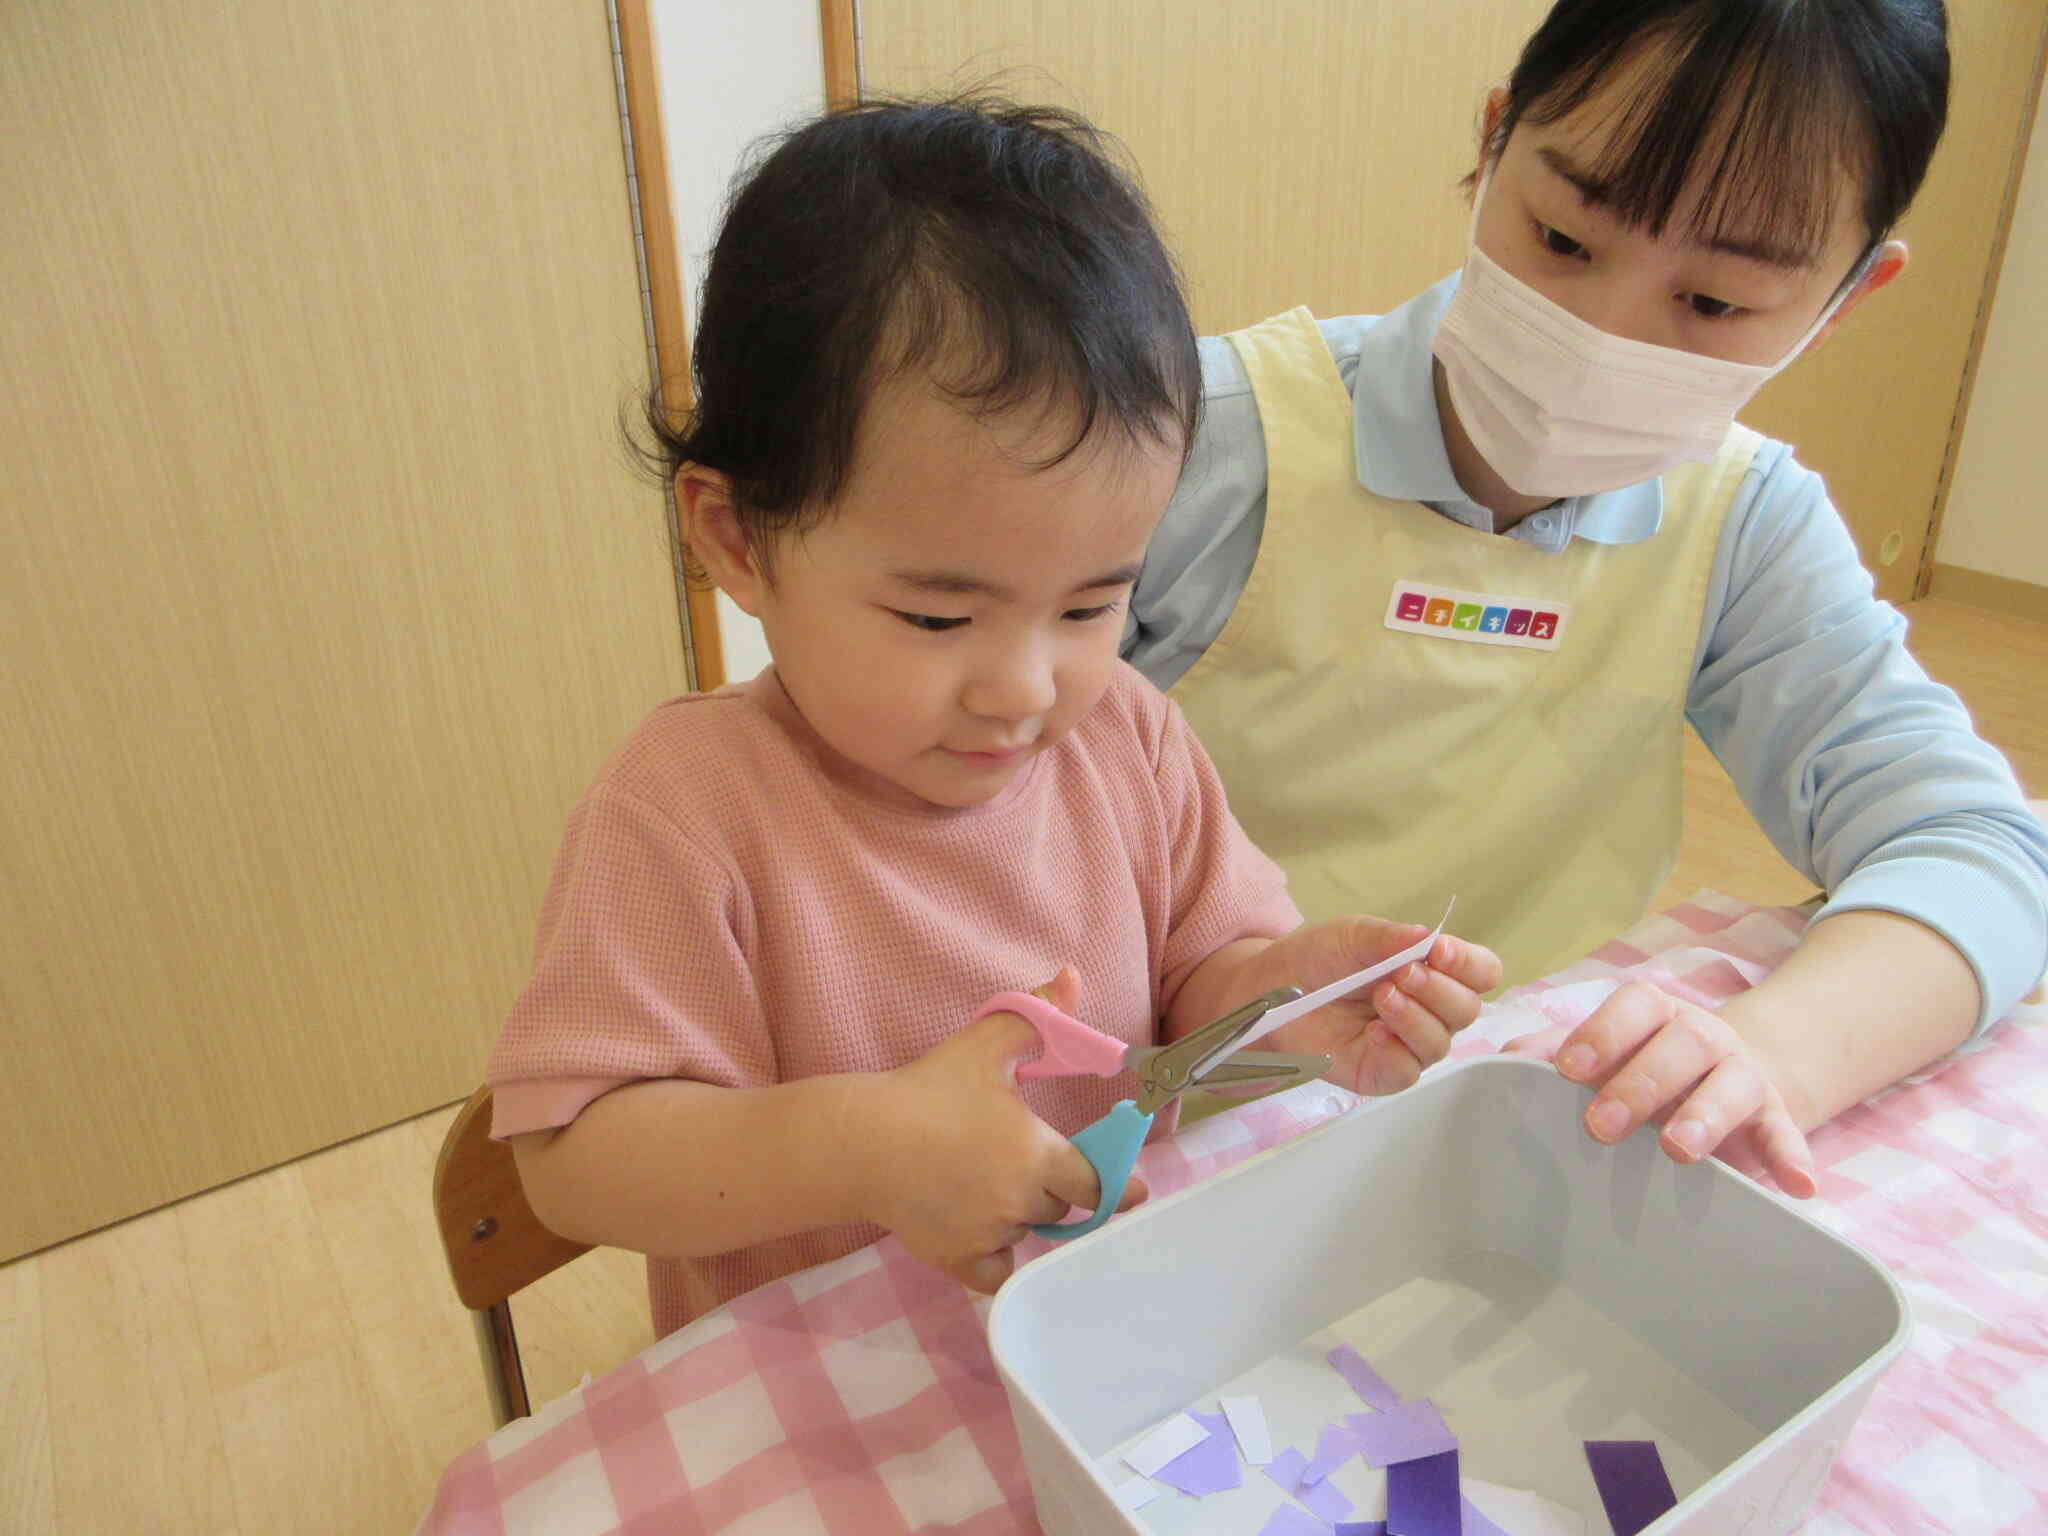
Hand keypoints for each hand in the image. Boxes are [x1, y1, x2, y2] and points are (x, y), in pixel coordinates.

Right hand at [862, 971, 1145, 1292]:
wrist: (860, 1141)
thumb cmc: (926, 1090)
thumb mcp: (984, 1042)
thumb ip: (1036, 1014)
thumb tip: (1071, 977)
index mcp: (1037, 1154)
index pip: (1097, 1183)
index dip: (1108, 1178)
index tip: (1123, 1183)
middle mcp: (1020, 1201)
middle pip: (1061, 1207)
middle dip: (1051, 1187)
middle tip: (1020, 1160)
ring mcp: (988, 1234)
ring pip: (1025, 1232)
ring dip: (1019, 1214)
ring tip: (985, 1181)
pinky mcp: (957, 1259)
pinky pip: (997, 1271)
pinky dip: (996, 1255)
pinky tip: (983, 1228)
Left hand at [1245, 918, 1501, 1095]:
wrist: (1272, 987)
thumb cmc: (1318, 958)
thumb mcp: (1353, 935)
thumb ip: (1390, 937)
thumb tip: (1428, 936)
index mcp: (1433, 971)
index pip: (1481, 972)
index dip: (1469, 963)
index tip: (1439, 950)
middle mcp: (1429, 1010)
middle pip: (1466, 1009)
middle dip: (1438, 989)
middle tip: (1401, 973)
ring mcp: (1408, 1044)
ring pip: (1440, 1042)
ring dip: (1414, 1017)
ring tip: (1382, 996)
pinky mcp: (1382, 1072)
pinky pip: (1407, 1070)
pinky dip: (1394, 1050)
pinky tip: (1372, 1033)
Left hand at [1503, 980, 1816, 1196]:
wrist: (1733, 1073)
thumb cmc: (1646, 1064)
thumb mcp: (1605, 1055)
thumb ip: (1554, 1055)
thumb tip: (1502, 1066)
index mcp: (1654, 1014)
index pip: (1632, 1007)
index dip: (1601, 1032)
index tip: (1568, 1068)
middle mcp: (1702, 1035)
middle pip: (1679, 1045)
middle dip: (1639, 1084)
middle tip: (1601, 1127)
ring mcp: (1743, 1073)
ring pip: (1732, 1084)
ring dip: (1705, 1116)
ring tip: (1679, 1150)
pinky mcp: (1776, 1114)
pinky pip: (1787, 1131)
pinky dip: (1792, 1155)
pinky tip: (1796, 1184)